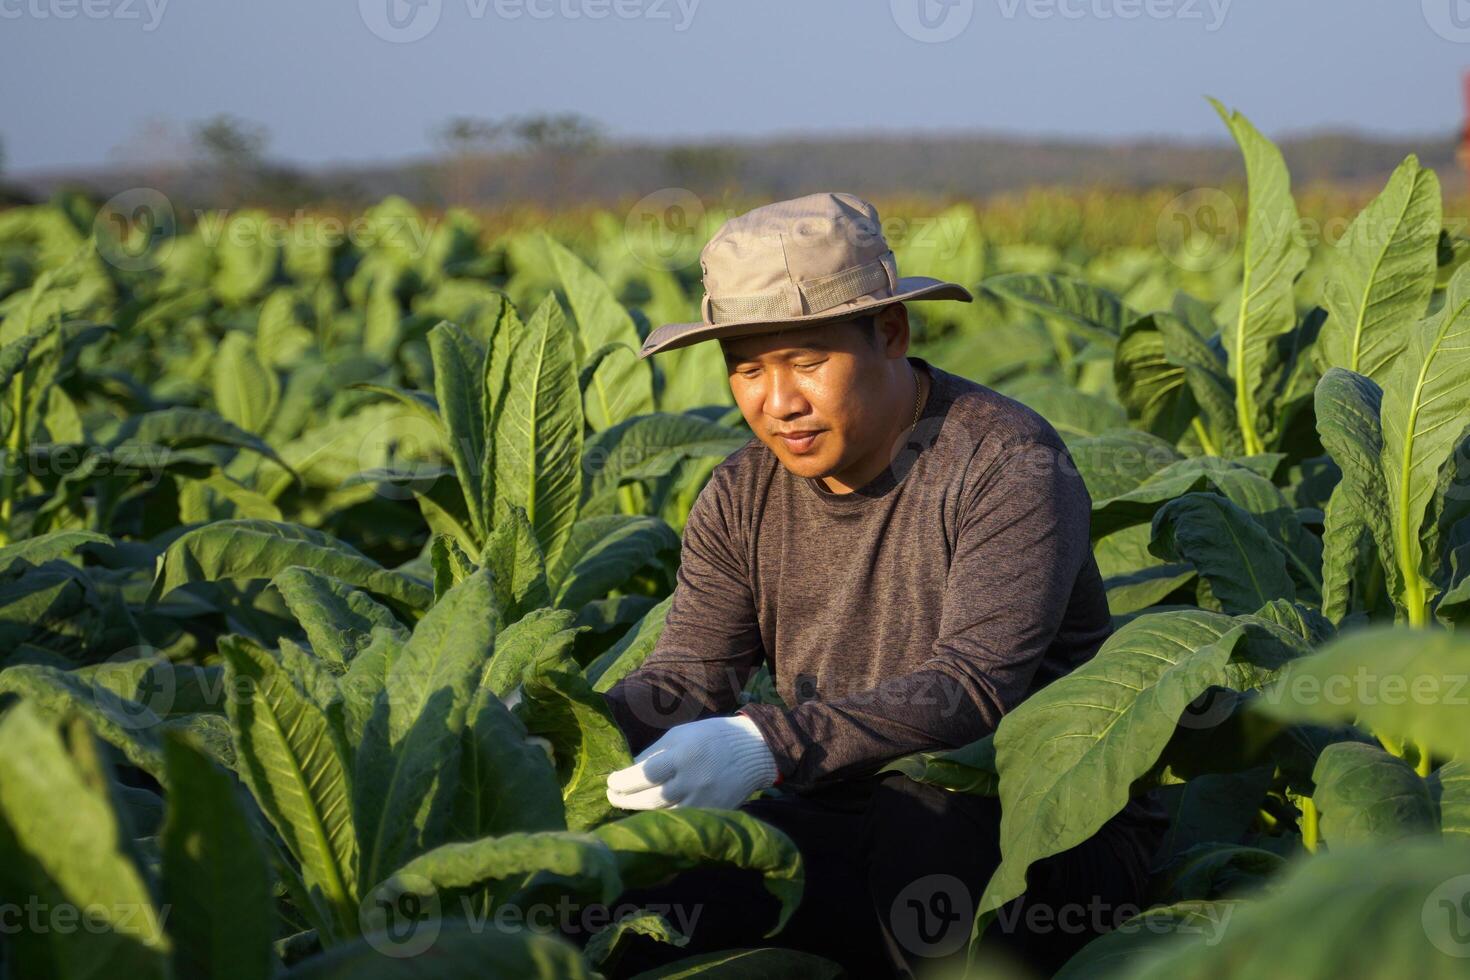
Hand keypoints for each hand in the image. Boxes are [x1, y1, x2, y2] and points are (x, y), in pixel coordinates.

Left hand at [605, 714, 777, 809]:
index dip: (623, 782)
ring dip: (639, 812)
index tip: (610, 782)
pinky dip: (662, 819)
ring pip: (663, 814)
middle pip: (650, 799)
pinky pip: (680, 820)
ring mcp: (703, 801)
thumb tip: (628, 770)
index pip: (645, 774)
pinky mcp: (712, 813)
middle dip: (625, 800)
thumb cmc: (711, 737)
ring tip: (625, 805)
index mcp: (683, 755)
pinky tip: (649, 814)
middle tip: (611, 797)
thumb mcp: (681, 734)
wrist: (754, 751)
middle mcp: (692, 780)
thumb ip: (654, 753)